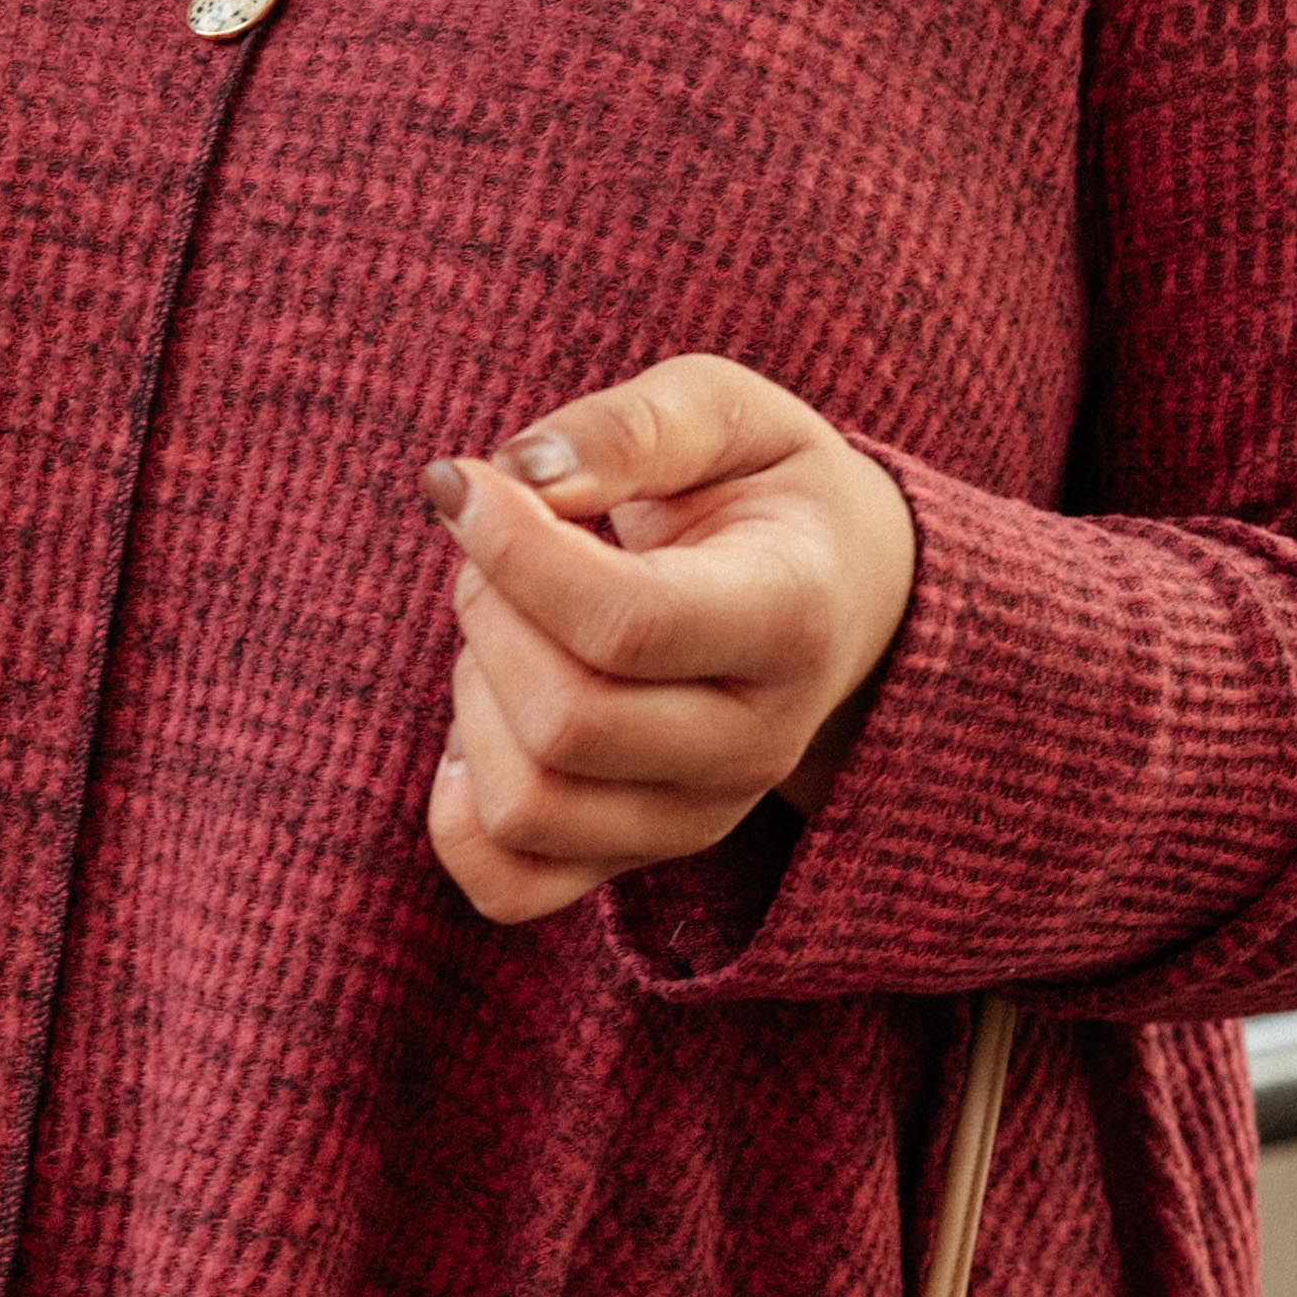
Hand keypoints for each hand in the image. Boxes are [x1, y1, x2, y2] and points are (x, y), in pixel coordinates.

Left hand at [421, 357, 916, 928]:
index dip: (514, 549)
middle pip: (564, 725)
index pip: (629, 626)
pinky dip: (459, 801)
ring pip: (524, 806)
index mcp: (791, 618)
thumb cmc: (764, 488)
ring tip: (514, 620)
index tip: (466, 481)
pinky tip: (491, 709)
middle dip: (490, 609)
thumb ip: (630, 426)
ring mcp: (698, 818)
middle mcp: (755, 744)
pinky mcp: (638, 859)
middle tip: (503, 539)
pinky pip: (506, 884)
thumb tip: (519, 471)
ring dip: (473, 693)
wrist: (836, 596)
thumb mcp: (727, 412)